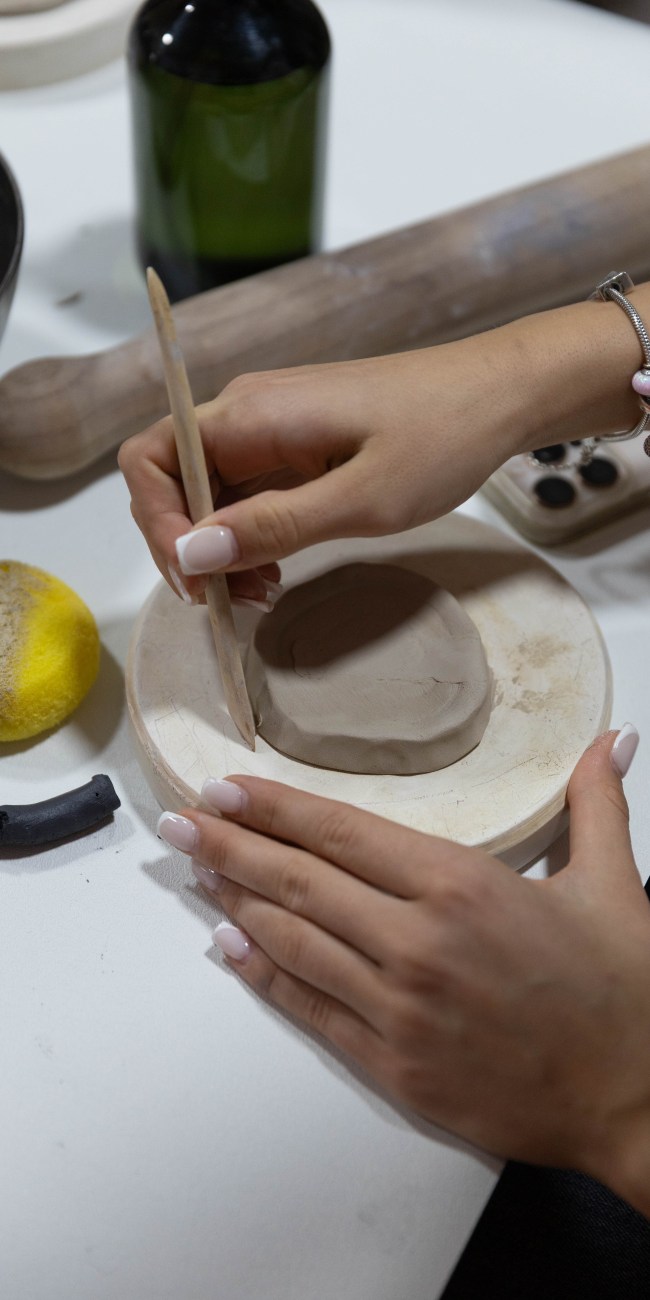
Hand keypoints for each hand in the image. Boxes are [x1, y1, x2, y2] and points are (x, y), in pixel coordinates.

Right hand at [118, 335, 529, 600]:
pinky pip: (247, 492)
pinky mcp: (296, 444)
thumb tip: (193, 552)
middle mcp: (247, 413)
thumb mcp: (362, 499)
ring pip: (209, 493)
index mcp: (251, 414)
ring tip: (261, 592)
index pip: (151, 459)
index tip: (197, 579)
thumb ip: (273, 526)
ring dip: (219, 549)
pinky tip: (278, 567)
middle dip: (188, 547)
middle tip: (230, 602)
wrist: (501, 394)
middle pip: (173, 481)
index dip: (156, 523)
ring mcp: (271, 428)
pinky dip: (249, 535)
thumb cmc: (442, 436)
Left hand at [157, 727, 649, 1217]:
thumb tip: (614, 738)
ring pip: (295, 941)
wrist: (637, 1099)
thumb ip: (595, 803)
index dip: (276, 808)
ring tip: (195, 870)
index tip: (227, 788)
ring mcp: (400, 1009)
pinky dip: (265, 975)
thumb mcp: (614, 885)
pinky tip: (230, 946)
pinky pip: (311, 1010)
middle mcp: (419, 942)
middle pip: (302, 882)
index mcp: (463, 886)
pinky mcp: (395, 1065)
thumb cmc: (623, 993)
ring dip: (236, 901)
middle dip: (231, 845)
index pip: (344, 833)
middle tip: (180, 821)